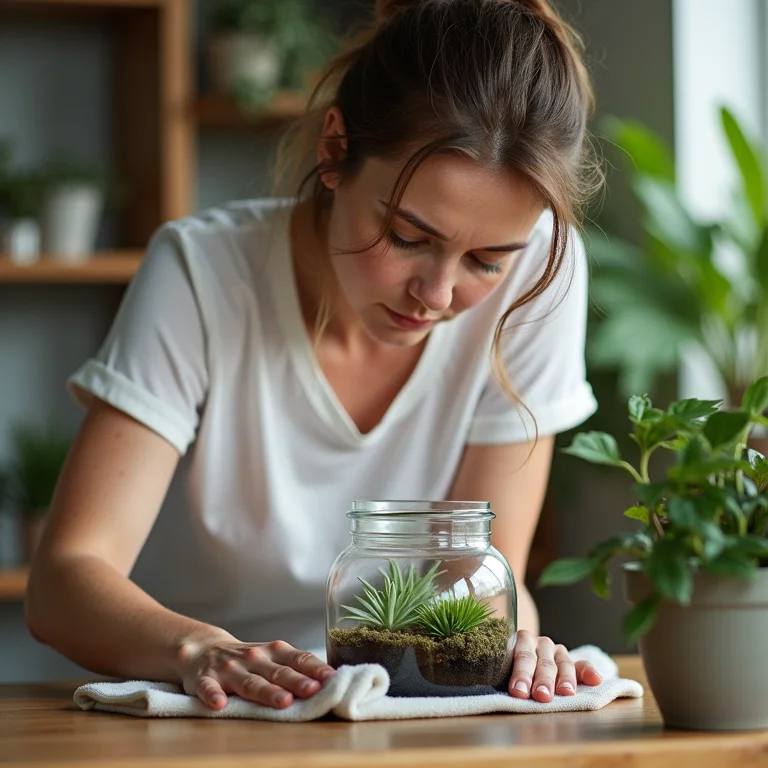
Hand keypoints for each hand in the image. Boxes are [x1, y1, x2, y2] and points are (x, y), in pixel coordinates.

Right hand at [177, 638, 335, 710]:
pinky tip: (219, 704)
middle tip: (313, 690)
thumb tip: (330, 681)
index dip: (315, 668)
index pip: (298, 659)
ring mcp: (230, 669)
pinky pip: (208, 688)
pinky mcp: (205, 679)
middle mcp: (254, 659)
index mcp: (274, 653)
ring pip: (250, 683)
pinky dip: (213, 695)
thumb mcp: (272, 658)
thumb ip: (295, 668)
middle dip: (297, 681)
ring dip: (267, 692)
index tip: (331, 678)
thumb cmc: (248, 660)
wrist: (203, 650)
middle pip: (278, 672)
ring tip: (283, 701)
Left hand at [508, 630, 601, 701]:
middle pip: (543, 662)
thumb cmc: (510, 669)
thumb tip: (505, 694)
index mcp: (522, 641)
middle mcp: (541, 644)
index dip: (521, 675)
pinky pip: (582, 665)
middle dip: (542, 680)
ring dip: (565, 679)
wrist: (523, 660)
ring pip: (563, 664)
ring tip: (565, 692)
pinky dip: (589, 672)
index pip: (522, 657)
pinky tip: (595, 679)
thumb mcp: (505, 670)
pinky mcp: (572, 662)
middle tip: (541, 696)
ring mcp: (558, 652)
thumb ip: (506, 678)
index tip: (519, 692)